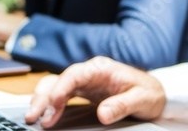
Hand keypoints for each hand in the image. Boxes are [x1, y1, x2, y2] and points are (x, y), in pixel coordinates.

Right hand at [25, 56, 165, 127]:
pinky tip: (44, 116)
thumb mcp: (141, 99)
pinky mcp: (82, 91)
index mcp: (101, 68)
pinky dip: (49, 104)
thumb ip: (122, 105)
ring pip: (55, 86)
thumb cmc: (148, 92)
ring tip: (32, 117)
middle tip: (34, 116)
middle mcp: (89, 72)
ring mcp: (84, 81)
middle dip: (44, 97)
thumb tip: (103, 114)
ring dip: (42, 100)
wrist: (154, 92)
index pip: (75, 74)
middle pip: (59, 80)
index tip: (54, 104)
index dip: (61, 88)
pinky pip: (60, 95)